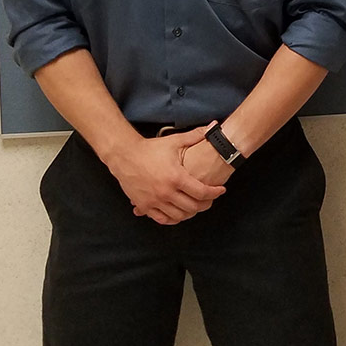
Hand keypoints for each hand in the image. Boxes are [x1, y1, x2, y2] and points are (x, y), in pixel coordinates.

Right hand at [105, 125, 226, 224]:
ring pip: (178, 216)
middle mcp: (166, 192)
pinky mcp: (144, 206)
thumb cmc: (151, 148)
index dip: (215, 193)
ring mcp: (154, 201)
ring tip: (196, 206)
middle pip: (192, 207)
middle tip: (211, 199)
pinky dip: (173, 219)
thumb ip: (196, 135)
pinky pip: (162, 219)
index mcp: (176, 177)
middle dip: (206, 204)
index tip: (221, 190)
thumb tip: (214, 126)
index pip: (202, 192)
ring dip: (190, 213)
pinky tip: (179, 213)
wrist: (125, 156)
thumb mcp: (175, 141)